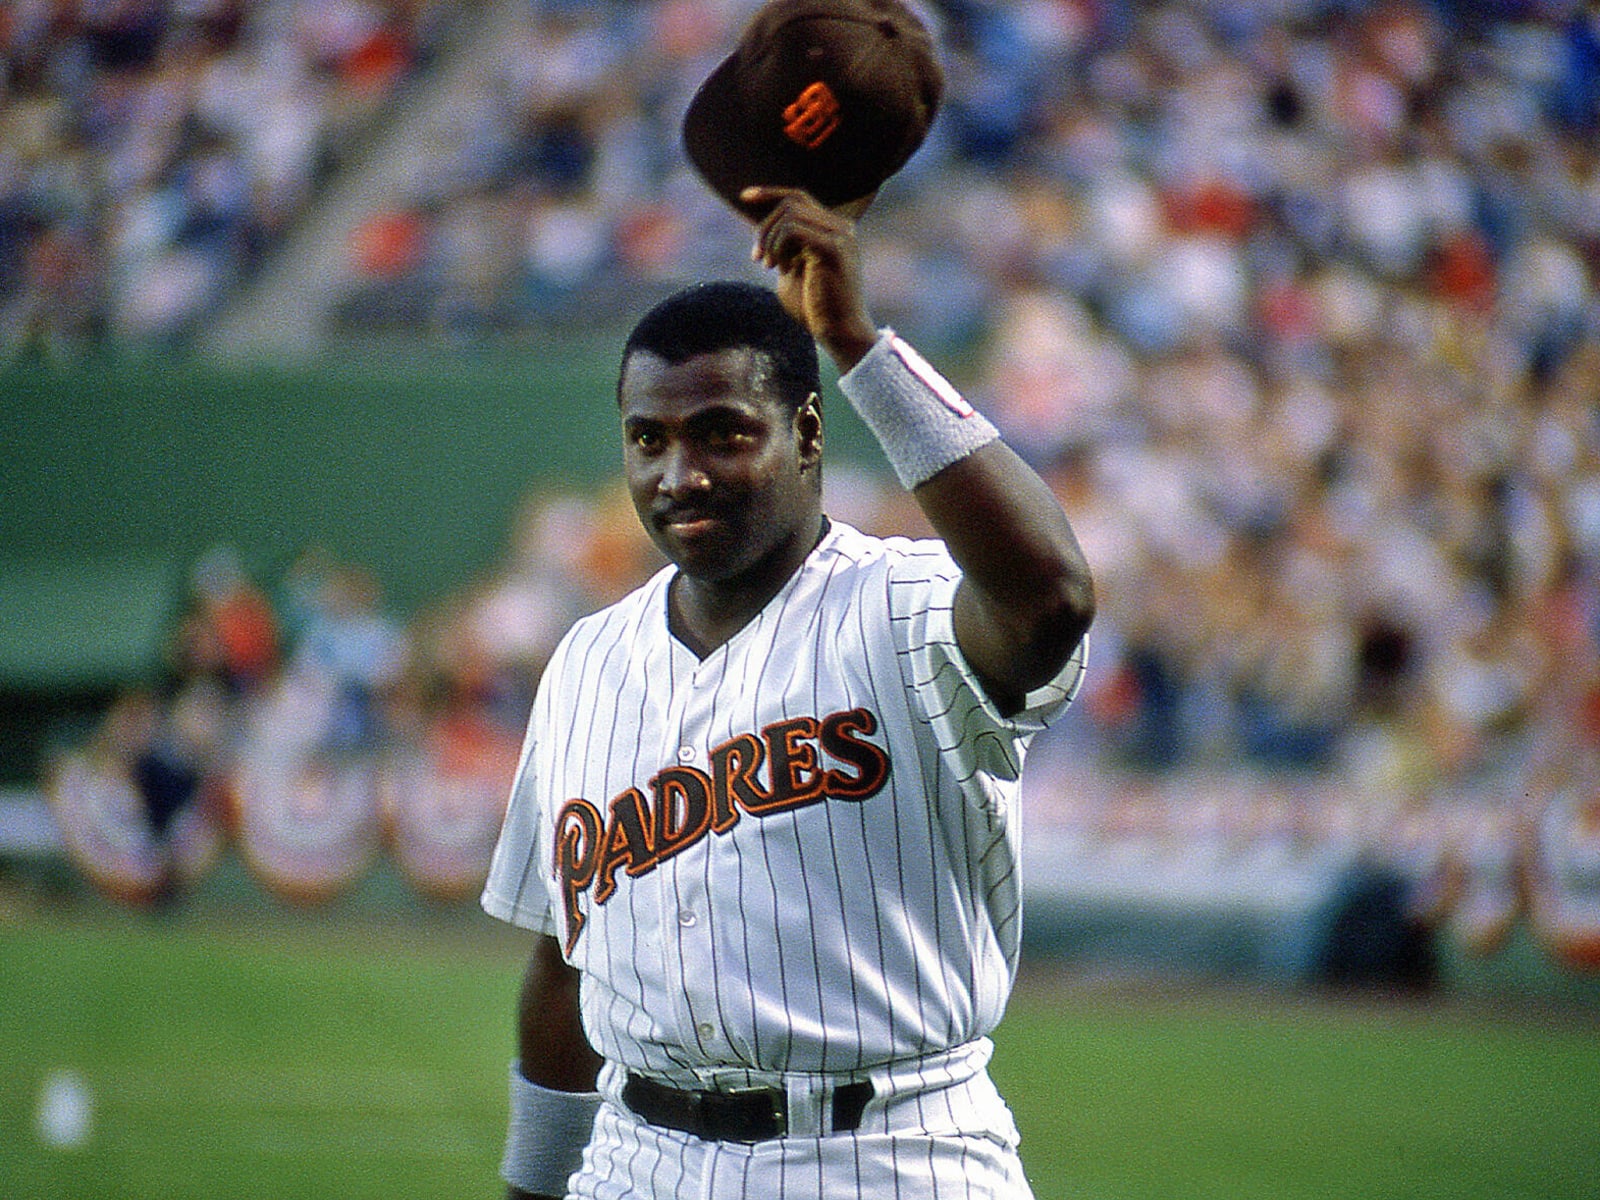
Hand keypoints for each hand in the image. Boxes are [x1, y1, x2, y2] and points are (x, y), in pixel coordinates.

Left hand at [743, 186, 877, 372]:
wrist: (840, 333)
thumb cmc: (815, 310)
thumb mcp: (793, 271)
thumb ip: (782, 248)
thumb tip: (761, 231)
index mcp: (833, 230)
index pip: (798, 197)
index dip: (769, 193)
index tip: (744, 197)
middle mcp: (841, 227)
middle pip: (791, 202)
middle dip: (765, 227)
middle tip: (758, 260)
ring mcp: (840, 235)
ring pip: (789, 214)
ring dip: (770, 240)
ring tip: (770, 268)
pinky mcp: (833, 248)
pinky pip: (792, 230)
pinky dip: (779, 247)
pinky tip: (782, 270)